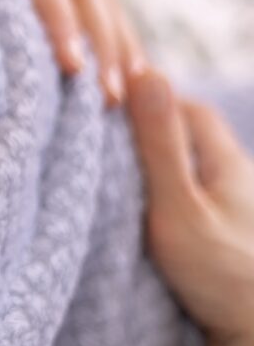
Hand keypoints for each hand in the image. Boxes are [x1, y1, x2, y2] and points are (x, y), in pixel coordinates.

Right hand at [128, 69, 253, 345]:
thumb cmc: (219, 271)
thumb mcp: (178, 204)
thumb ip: (159, 143)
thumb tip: (146, 74)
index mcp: (226, 159)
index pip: (188, 107)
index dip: (148, 98)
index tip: (109, 104)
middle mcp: (237, 175)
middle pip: (191, 133)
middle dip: (152, 127)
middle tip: (109, 134)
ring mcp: (235, 205)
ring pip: (193, 165)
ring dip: (160, 160)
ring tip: (123, 169)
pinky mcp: (227, 231)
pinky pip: (194, 192)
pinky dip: (169, 188)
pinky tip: (150, 204)